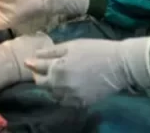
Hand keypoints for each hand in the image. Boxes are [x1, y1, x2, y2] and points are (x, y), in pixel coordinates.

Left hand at [24, 37, 149, 106]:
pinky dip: (64, 94)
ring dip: (52, 86)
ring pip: (53, 94)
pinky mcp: (82, 103)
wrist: (120, 65)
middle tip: (45, 69)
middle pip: (43, 84)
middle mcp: (61, 86)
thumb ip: (50, 52)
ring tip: (59, 77)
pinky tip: (70, 86)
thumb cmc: (95, 50)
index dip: (33, 64)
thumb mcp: (71, 46)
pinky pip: (66, 101)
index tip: (29, 62)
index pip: (38, 70)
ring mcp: (71, 97)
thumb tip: (33, 57)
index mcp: (57, 69)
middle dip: (41, 76)